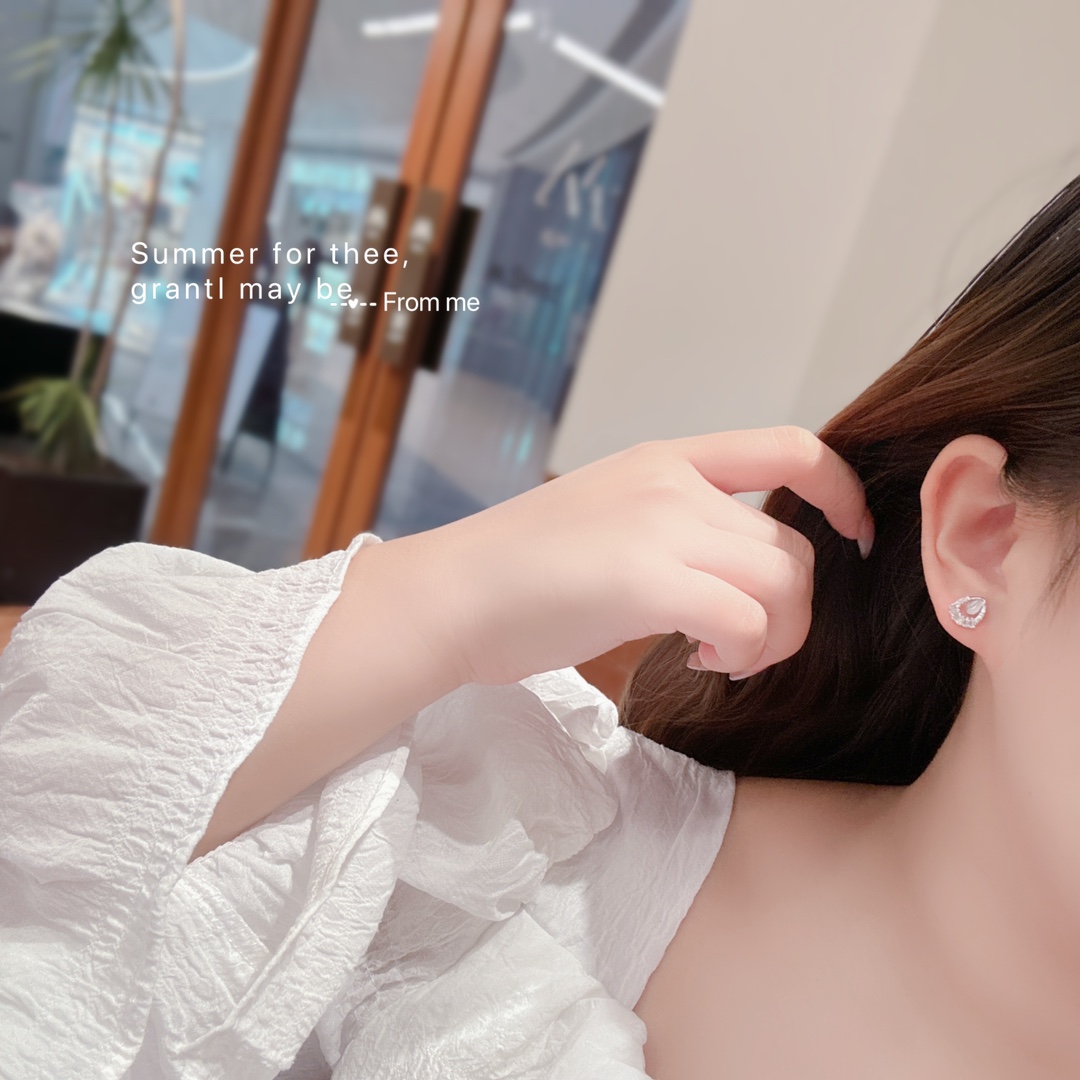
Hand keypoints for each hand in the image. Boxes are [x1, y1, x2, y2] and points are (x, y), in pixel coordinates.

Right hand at [399, 426, 872, 686]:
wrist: (449, 595)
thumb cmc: (518, 571)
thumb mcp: (607, 516)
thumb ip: (674, 523)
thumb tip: (738, 566)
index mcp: (665, 461)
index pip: (791, 445)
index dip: (842, 491)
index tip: (851, 537)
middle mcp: (672, 483)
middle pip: (794, 546)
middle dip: (793, 610)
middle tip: (746, 645)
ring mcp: (659, 526)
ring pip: (784, 583)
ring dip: (773, 638)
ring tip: (724, 656)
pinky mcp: (643, 580)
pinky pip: (746, 622)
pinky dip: (743, 654)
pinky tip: (704, 662)